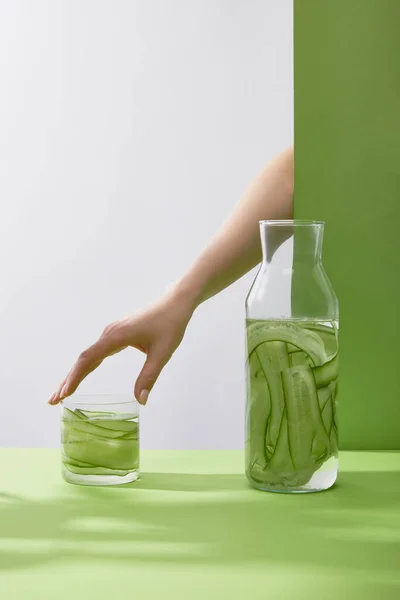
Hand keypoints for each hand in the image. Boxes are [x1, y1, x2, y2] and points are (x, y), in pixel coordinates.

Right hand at [48, 289, 193, 405]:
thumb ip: (149, 376)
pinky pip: (96, 352)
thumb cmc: (170, 324)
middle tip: (53, 401)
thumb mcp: (163, 353)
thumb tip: (140, 400)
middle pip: (83, 359)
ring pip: (88, 356)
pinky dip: (86, 366)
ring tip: (62, 393)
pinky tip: (81, 376)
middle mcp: (109, 334)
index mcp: (117, 337)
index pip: (89, 359)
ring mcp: (111, 333)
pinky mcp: (116, 334)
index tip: (63, 393)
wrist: (175, 302)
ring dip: (74, 374)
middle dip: (68, 380)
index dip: (75, 377)